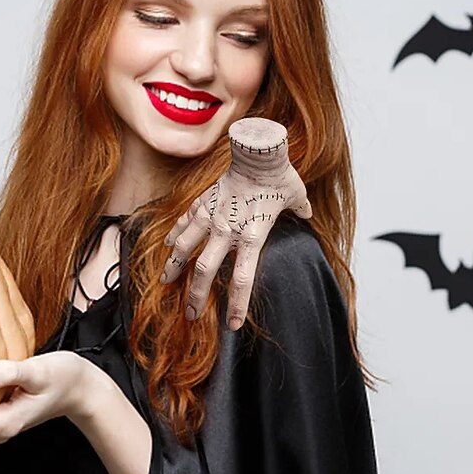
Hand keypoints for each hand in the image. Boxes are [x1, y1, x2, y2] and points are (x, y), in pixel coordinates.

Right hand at [162, 117, 310, 329]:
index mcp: (253, 235)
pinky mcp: (201, 202)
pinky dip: (173, 236)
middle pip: (206, 270)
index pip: (243, 278)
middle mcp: (228, 230)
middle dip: (196, 295)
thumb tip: (306, 213)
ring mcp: (211, 216)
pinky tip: (165, 247)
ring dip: (174, 268)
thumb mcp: (296, 198)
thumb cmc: (280, 176)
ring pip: (184, 248)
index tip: (233, 324)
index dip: (237, 304)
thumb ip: (300, 211)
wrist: (258, 149)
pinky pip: (183, 223)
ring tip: (165, 283)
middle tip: (191, 313)